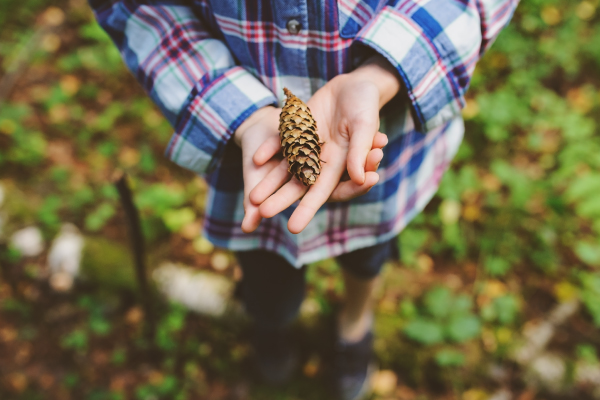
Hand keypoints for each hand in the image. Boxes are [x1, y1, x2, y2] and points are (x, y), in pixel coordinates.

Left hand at [236, 105, 385, 233]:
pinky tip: (256, 159)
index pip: (321, 191)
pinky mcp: (297, 129)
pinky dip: (270, 150)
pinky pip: (280, 142)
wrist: (355, 84)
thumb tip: (360, 177)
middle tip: (263, 214)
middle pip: (298, 184)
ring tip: (252, 198)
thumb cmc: (365, 105)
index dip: (307, 209)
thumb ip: (360, 150)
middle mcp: (320, 159)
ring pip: (285, 168)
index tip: (293, 227)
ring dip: (269, 181)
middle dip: (281, 199)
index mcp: (340, 164)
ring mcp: (306, 145)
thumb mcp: (365, 125)